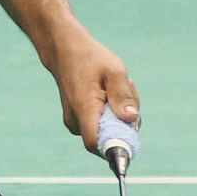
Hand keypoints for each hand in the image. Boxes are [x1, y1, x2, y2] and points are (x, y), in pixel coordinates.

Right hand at [47, 31, 140, 151]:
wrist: (64, 50)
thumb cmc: (90, 58)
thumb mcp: (114, 71)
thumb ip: (123, 96)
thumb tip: (132, 119)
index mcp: (84, 109)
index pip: (96, 143)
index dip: (115, 145)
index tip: (132, 130)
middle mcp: (75, 120)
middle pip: (107, 136)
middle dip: (125, 120)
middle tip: (129, 89)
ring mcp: (74, 121)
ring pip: (105, 129)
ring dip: (119, 113)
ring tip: (119, 85)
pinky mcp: (77, 119)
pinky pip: (99, 123)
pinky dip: (111, 111)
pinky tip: (111, 91)